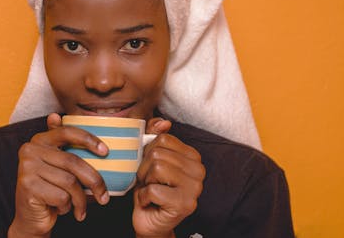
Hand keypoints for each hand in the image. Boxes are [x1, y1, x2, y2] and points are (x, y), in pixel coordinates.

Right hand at [8, 113, 109, 237]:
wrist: (30, 217)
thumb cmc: (49, 188)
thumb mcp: (56, 165)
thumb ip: (60, 144)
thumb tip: (55, 115)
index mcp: (39, 140)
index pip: (67, 132)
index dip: (89, 139)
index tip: (106, 152)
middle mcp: (30, 150)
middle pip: (73, 161)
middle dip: (94, 180)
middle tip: (104, 195)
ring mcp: (27, 168)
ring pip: (69, 181)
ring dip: (80, 199)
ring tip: (81, 207)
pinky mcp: (28, 186)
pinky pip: (61, 196)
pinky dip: (67, 206)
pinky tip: (62, 208)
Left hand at [132, 119, 205, 237]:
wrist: (151, 221)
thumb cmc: (150, 189)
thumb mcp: (149, 160)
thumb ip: (154, 136)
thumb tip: (163, 122)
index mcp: (193, 156)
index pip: (163, 139)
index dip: (148, 153)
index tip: (151, 168)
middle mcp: (199, 170)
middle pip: (158, 153)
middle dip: (144, 169)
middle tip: (149, 182)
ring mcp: (195, 188)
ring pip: (156, 168)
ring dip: (145, 182)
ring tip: (150, 190)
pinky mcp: (185, 204)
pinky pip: (153, 190)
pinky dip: (144, 197)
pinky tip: (150, 202)